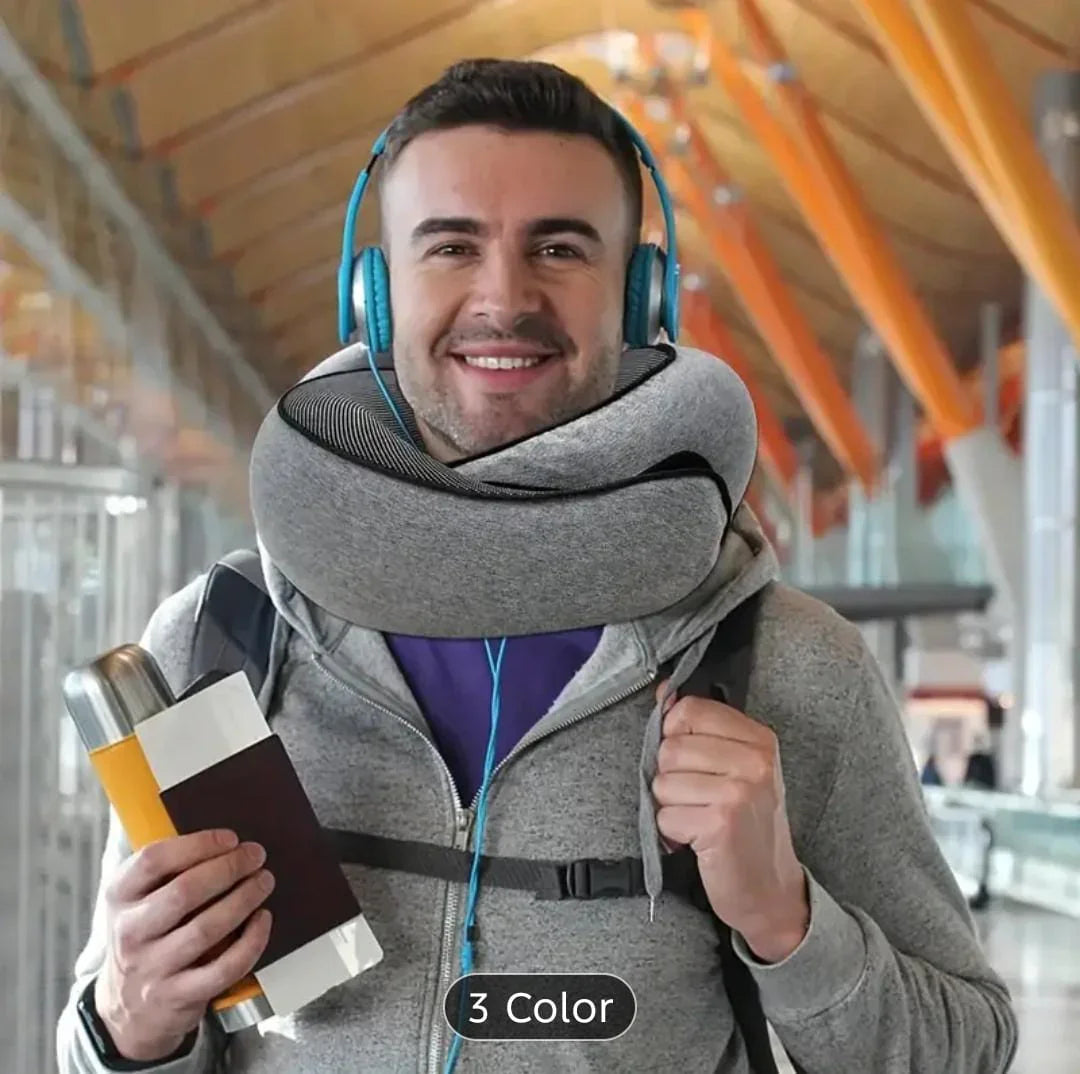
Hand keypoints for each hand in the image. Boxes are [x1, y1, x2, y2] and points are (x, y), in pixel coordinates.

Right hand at [96, 829, 274, 1061]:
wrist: (127, 1010)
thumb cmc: (145, 937)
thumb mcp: (137, 900)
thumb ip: (165, 869)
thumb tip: (220, 838)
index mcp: (120, 897)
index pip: (153, 860)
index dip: (197, 844)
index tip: (230, 838)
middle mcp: (130, 932)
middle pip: (184, 892)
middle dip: (229, 868)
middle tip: (255, 856)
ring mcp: (152, 968)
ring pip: (206, 928)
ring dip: (244, 899)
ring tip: (264, 881)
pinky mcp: (177, 996)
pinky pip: (223, 968)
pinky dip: (251, 941)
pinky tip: (263, 919)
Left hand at [652, 683, 808, 962]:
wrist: (770, 888)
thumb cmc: (746, 825)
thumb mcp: (735, 767)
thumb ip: (699, 729)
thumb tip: (663, 692)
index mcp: (759, 739)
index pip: (689, 709)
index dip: (674, 735)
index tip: (689, 761)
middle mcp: (754, 761)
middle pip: (670, 748)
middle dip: (671, 778)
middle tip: (699, 800)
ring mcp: (739, 792)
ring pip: (662, 783)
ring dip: (671, 807)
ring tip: (700, 819)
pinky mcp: (720, 823)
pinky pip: (665, 816)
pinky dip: (672, 833)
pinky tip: (699, 840)